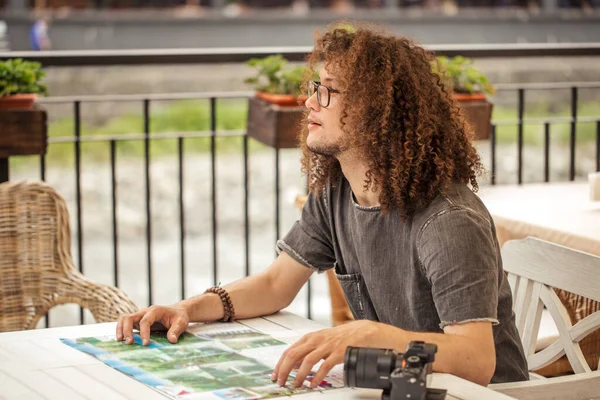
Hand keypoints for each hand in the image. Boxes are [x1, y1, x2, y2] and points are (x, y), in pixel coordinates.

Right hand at [116, 305, 189, 345]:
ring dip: (121, 329)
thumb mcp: (181, 322)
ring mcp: (140, 316)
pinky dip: (122, 330)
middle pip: (130, 317)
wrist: (178, 312)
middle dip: (127, 330)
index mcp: (155, 311)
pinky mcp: (138, 321)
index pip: (145, 321)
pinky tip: (122, 340)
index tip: (145, 343)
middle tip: (129, 343)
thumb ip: (176, 330)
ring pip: (124, 319)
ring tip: (120, 341)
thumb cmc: (179, 317)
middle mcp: (145, 312)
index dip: (144, 332)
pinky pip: (126, 323)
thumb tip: (171, 340)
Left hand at [271, 320, 386, 388]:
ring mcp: (327, 346)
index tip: (274, 375)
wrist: (363, 331)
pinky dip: (317, 376)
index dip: (280, 364)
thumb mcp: (321, 341)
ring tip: (295, 385)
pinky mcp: (338, 353)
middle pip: (294, 354)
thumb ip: (307, 351)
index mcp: (310, 337)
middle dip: (284, 370)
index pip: (289, 350)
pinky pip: (325, 366)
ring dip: (299, 375)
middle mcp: (317, 340)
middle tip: (280, 382)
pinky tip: (313, 384)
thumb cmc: (341, 337)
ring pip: (307, 361)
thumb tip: (294, 364)